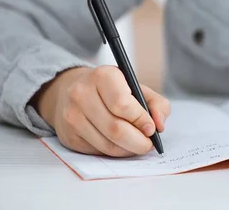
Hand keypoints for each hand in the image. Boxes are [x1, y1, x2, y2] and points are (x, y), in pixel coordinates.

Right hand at [33, 66, 170, 156]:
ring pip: (107, 144)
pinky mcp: (68, 135)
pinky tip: (120, 144)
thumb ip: (156, 104)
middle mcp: (82, 94)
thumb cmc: (113, 90)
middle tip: (148, 144)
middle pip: (115, 128)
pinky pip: (97, 151)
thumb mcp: (137, 88)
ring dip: (127, 149)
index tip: (152, 129)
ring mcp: (72, 116)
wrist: (75, 92)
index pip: (122, 104)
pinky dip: (114, 152)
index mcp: (102, 76)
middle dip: (138, 141)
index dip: (140, 120)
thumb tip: (159, 125)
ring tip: (137, 144)